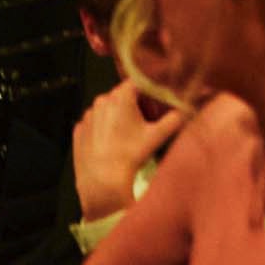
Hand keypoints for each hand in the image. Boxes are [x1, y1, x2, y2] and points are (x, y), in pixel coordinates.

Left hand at [70, 82, 186, 218]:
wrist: (103, 181)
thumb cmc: (130, 155)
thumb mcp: (157, 136)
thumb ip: (175, 118)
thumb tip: (185, 109)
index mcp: (120, 97)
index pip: (138, 83)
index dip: (150, 94)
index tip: (155, 108)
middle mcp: (100, 101)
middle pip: (123, 96)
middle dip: (136, 107)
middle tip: (146, 126)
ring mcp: (87, 116)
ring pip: (108, 110)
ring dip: (120, 118)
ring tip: (128, 139)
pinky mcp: (79, 130)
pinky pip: (95, 124)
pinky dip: (104, 130)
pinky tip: (113, 146)